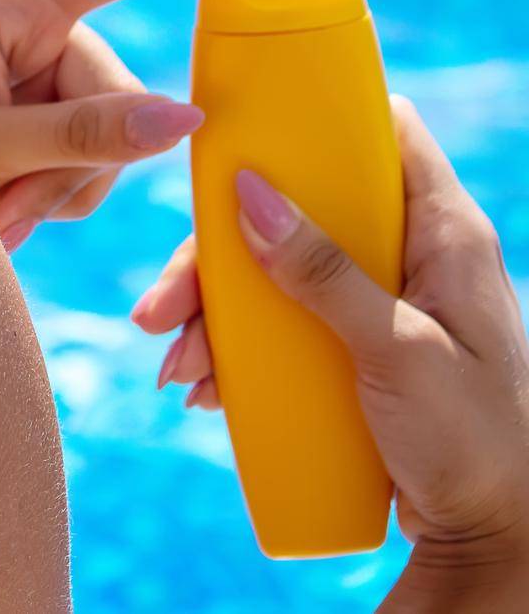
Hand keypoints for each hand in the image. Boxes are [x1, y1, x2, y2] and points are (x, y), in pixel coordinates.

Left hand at [0, 0, 329, 248]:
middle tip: (3, 206)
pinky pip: (84, 159)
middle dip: (74, 166)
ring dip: (56, 190)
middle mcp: (33, 21)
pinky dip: (48, 194)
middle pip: (124, 95)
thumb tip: (188, 117)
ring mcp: (33, 65)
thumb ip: (80, 135)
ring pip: (110, 140)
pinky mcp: (30, 106)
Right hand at [133, 97, 528, 608]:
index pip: (384, 134)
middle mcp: (411, 255)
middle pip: (299, 210)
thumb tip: (249, 193)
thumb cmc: (478, 444)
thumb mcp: (398, 353)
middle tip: (163, 308)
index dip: (316, 117)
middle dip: (219, 256)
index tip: (243, 128)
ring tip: (179, 371)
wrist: (496, 539)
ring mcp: (380, 301)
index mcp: (444, 233)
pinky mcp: (355, 347)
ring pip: (276, 272)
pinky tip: (205, 389)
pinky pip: (280, 326)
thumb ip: (325, 274)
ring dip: (215, 316)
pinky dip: (236, 352)